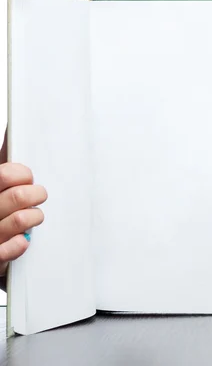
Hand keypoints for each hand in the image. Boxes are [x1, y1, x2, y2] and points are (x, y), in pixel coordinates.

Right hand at [0, 161, 46, 276]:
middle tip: (36, 197)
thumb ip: (4, 166)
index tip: (26, 179)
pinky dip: (22, 243)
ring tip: (32, 217)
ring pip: (22, 219)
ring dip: (34, 217)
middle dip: (36, 194)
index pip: (6, 174)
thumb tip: (11, 134)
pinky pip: (14, 248)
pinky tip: (23, 239)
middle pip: (19, 196)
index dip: (23, 174)